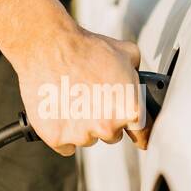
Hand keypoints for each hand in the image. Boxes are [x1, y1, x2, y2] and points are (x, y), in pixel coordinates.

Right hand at [0, 0, 149, 154]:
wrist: (49, 46)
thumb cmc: (86, 48)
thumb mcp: (127, 53)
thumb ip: (138, 76)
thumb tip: (140, 83)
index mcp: (129, 110)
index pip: (141, 132)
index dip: (136, 128)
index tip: (133, 131)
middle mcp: (107, 127)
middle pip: (111, 134)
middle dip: (104, 119)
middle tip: (90, 97)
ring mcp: (81, 135)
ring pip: (86, 138)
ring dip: (81, 125)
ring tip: (71, 98)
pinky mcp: (57, 138)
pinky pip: (65, 144)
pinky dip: (61, 132)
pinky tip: (59, 110)